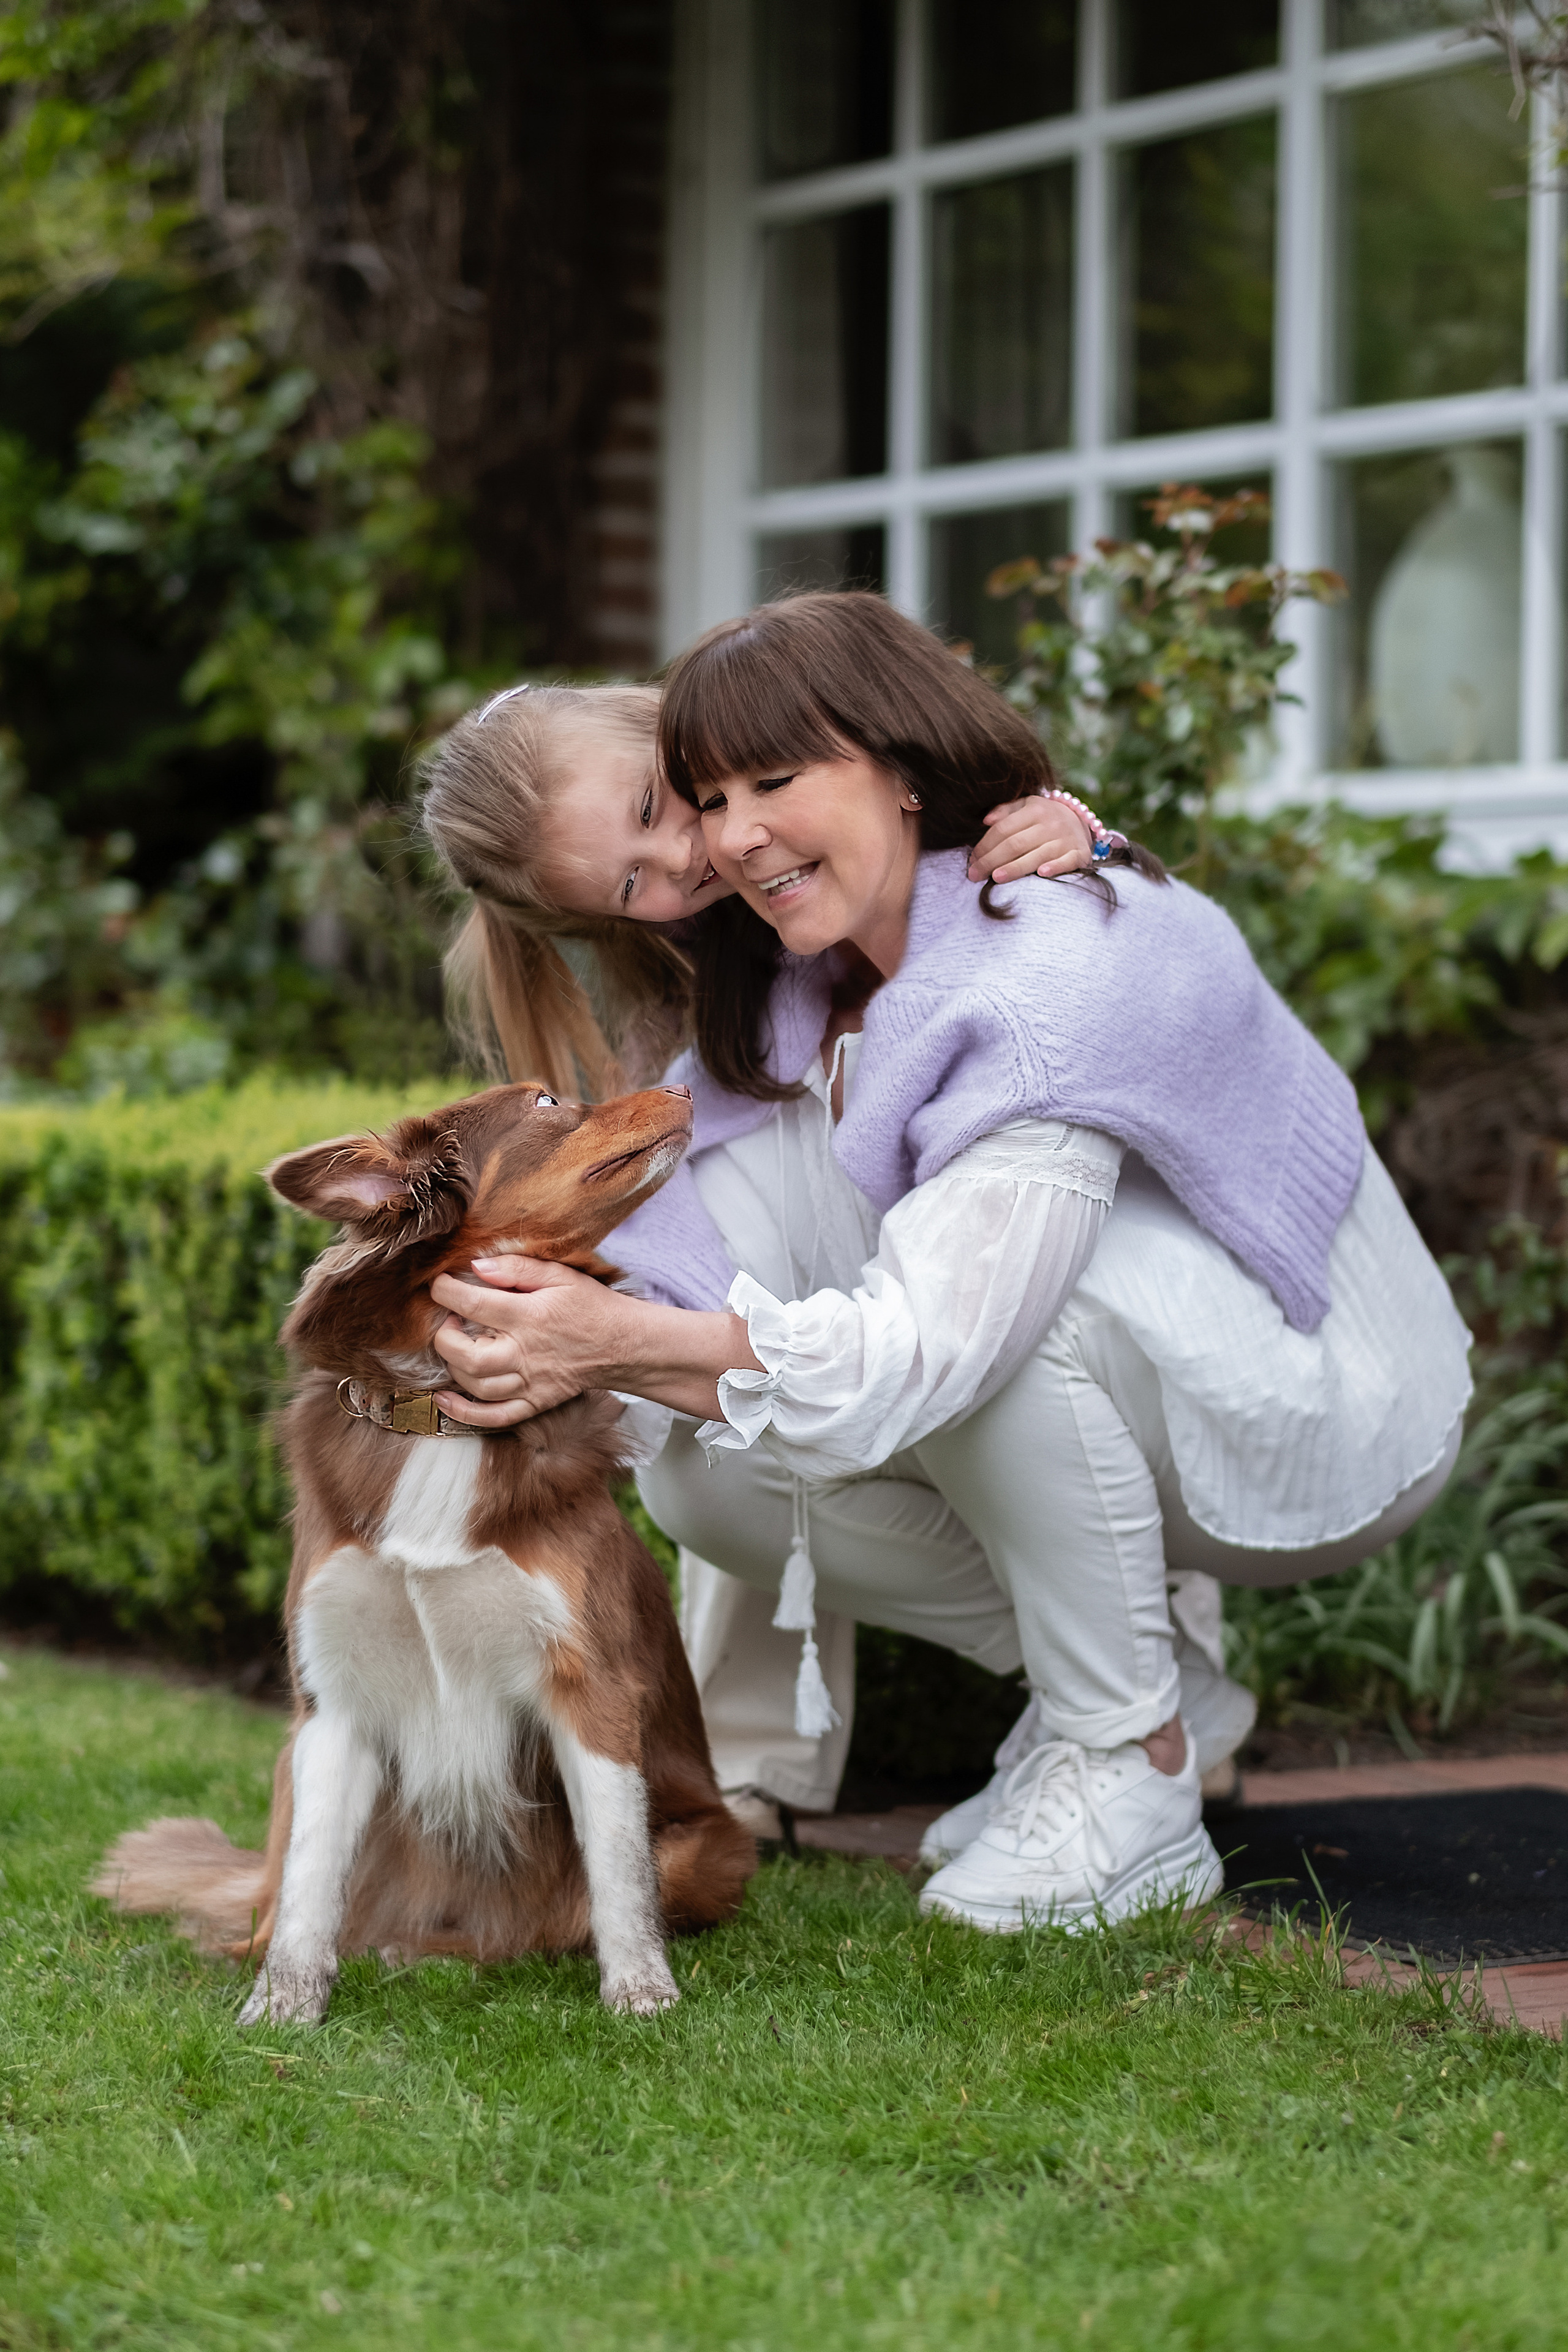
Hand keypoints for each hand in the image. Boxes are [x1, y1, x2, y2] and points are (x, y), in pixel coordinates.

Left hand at [428, 1258, 762, 1428]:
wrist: (624, 1344)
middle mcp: (524, 1353)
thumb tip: (475, 1266)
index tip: (439, 1285)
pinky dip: (464, 1413)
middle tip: (449, 1320)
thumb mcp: (559, 1275)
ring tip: (455, 1346)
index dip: (445, 1292)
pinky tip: (444, 1399)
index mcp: (528, 1316)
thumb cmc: (591, 1305)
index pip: (472, 1304)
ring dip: (452, 1367)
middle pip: (465, 1354)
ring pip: (475, 1385)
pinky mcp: (534, 1403)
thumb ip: (516, 1269)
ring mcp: (529, 1383)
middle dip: (443, 1336)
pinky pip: (493, 1417)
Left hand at [967, 794, 1091, 883]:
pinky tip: (1041, 874)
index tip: (972, 860)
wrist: (1081, 822)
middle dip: (992, 860)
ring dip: (1015, 868)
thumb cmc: (1044, 818)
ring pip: (1036, 855)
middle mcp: (1050, 823)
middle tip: (974, 875)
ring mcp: (1065, 839)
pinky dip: (1055, 867)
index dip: (985, 845)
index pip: (1003, 829)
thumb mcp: (1027, 806)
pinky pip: (1066, 861)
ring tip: (995, 878)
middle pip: (1015, 844)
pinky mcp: (1079, 853)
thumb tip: (985, 820)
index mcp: (1034, 810)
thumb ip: (1005, 811)